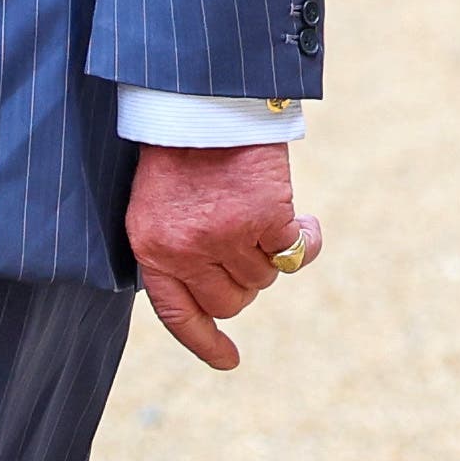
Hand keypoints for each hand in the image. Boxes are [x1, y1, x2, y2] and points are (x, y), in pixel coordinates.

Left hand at [128, 142, 319, 372]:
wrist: (202, 100)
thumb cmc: (181, 147)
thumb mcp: (157, 204)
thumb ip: (176, 248)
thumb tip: (216, 298)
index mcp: (151, 248)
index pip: (177, 313)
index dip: (204, 341)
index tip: (229, 360)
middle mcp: (186, 250)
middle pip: (231, 300)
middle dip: (244, 279)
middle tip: (246, 241)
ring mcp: (226, 237)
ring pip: (265, 278)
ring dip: (271, 252)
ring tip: (261, 210)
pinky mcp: (265, 219)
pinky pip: (296, 253)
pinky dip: (308, 239)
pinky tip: (306, 219)